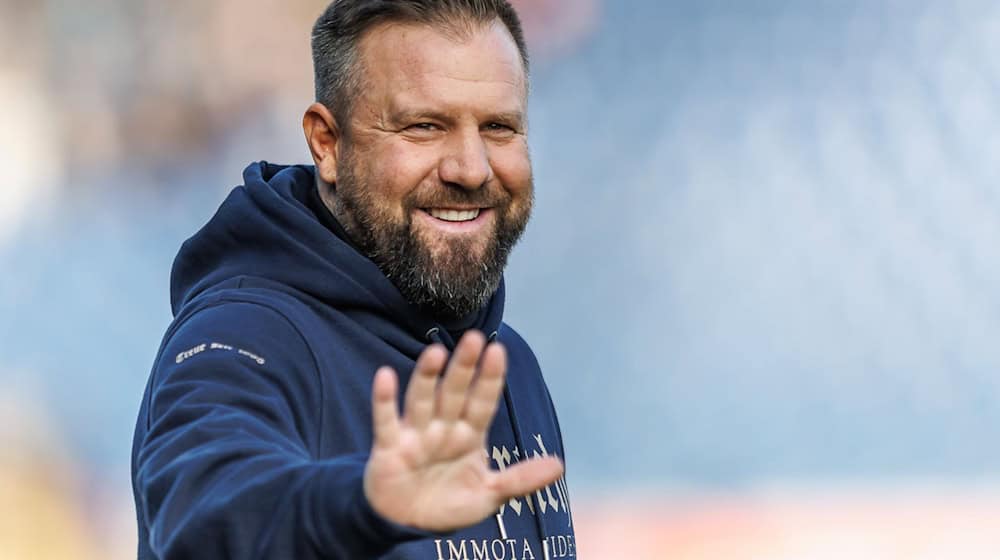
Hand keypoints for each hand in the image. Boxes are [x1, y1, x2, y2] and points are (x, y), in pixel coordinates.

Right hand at [363, 330, 563, 531]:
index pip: (482, 402)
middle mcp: (443, 428)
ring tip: (435, 352)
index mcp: (469, 435)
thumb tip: (559, 466)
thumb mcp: (490, 495)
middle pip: (455, 393)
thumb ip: (521, 479)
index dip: (490, 378)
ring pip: (423, 400)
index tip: (498, 351)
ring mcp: (416, 435)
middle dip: (464, 368)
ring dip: (427, 377)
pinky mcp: (390, 448)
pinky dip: (384, 400)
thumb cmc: (450, 505)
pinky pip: (386, 421)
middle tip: (474, 338)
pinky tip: (386, 375)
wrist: (408, 526)